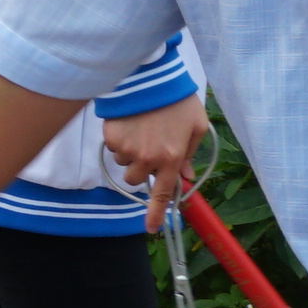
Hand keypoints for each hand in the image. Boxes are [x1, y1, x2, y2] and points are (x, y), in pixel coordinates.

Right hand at [102, 94, 208, 226]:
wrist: (151, 78)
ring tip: (140, 129)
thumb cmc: (177, 100)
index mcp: (171, 158)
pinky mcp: (111, 137)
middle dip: (141, 168)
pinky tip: (130, 123)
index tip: (152, 229)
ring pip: (123, 163)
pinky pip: (113, 147)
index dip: (157, 213)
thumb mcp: (196, 126)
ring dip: (130, 153)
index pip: (162, 193)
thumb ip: (190, 153)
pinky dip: (119, 139)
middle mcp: (148, 158)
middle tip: (149, 147)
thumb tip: (186, 175)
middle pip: (136, 179)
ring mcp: (127, 149)